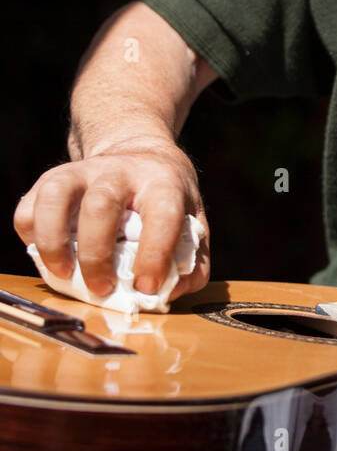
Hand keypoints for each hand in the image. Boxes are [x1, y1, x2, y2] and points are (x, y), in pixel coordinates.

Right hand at [14, 144, 209, 300]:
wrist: (138, 156)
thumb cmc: (165, 201)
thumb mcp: (193, 223)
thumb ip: (190, 263)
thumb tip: (167, 294)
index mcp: (163, 182)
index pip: (162, 213)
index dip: (154, 253)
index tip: (146, 287)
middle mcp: (121, 171)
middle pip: (101, 205)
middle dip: (96, 255)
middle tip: (101, 288)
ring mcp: (83, 171)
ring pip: (56, 196)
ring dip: (54, 242)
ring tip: (64, 274)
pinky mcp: (53, 179)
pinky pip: (30, 207)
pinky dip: (32, 237)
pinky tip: (47, 255)